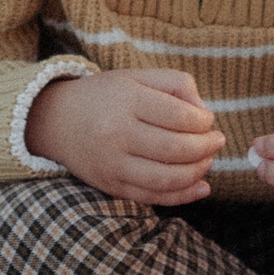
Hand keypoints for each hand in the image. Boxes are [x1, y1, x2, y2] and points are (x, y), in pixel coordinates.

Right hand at [28, 69, 222, 205]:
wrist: (55, 120)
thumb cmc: (105, 95)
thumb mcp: (136, 77)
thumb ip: (175, 84)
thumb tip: (204, 114)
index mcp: (126, 100)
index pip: (179, 116)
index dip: (204, 122)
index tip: (210, 121)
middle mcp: (117, 133)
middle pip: (176, 149)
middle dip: (206, 148)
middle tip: (218, 142)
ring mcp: (112, 164)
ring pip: (166, 178)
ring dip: (197, 172)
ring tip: (209, 161)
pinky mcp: (110, 186)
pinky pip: (152, 197)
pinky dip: (182, 196)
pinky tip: (202, 188)